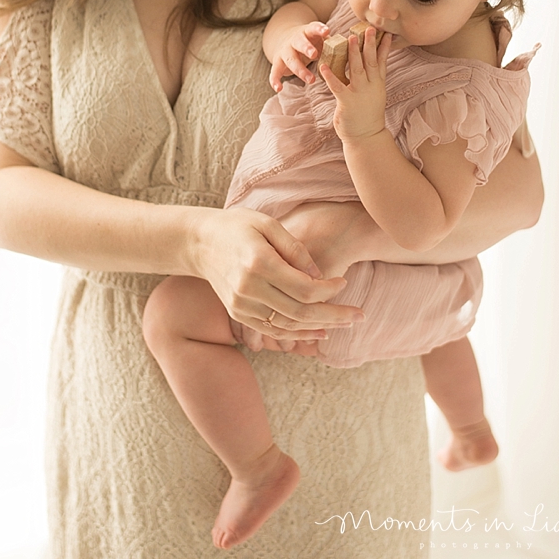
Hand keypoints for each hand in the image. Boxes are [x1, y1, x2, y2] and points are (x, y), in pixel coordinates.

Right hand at [193, 206, 363, 339]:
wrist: (199, 242)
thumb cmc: (238, 226)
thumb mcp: (268, 224)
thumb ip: (296, 250)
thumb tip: (320, 277)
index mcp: (258, 263)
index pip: (304, 288)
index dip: (329, 290)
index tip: (344, 282)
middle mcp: (248, 288)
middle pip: (300, 312)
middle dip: (334, 316)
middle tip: (359, 316)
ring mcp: (241, 304)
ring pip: (287, 326)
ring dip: (318, 328)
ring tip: (344, 325)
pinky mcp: (238, 313)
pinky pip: (272, 330)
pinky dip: (296, 334)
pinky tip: (316, 332)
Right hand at [269, 21, 329, 91]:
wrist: (287, 39)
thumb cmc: (311, 42)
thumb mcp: (319, 40)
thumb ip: (332, 44)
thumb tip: (352, 50)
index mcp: (307, 32)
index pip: (313, 28)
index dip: (319, 29)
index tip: (327, 31)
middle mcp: (294, 40)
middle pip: (299, 43)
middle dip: (306, 48)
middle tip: (314, 54)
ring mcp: (284, 51)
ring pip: (290, 59)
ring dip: (300, 70)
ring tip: (311, 80)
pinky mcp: (277, 62)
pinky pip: (275, 71)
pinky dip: (275, 80)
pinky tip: (279, 89)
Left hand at [319, 28, 391, 141]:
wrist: (366, 137)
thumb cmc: (367, 115)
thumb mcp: (375, 94)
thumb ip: (372, 79)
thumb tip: (370, 65)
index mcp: (377, 83)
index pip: (382, 61)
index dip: (384, 47)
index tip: (386, 33)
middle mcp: (371, 86)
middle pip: (371, 61)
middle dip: (369, 44)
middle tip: (368, 28)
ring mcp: (360, 93)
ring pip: (357, 69)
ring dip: (353, 53)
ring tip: (350, 38)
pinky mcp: (347, 102)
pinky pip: (337, 86)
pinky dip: (330, 75)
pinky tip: (323, 66)